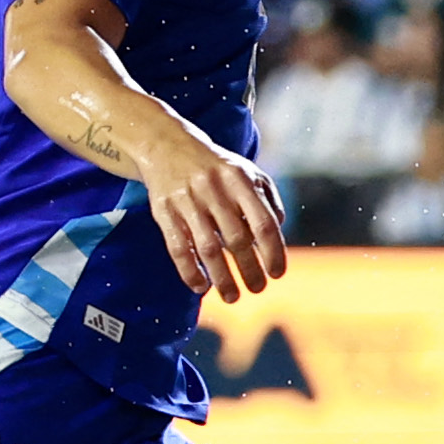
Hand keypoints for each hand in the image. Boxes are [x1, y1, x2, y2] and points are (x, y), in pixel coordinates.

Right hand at [137, 126, 287, 302]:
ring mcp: (188, 201)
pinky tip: (201, 287)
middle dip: (250, 271)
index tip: (277, 274)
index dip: (273, 253)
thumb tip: (278, 236)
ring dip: (222, 278)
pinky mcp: (165, 212)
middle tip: (257, 289)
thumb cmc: (216, 168)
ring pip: (208, 249)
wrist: (167, 146)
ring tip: (232, 297)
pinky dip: (190, 272)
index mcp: (240, 180)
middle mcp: (215, 190)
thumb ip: (268, 201)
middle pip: (237, 240)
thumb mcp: (248, 173)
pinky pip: (178, 249)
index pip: (263, 223)